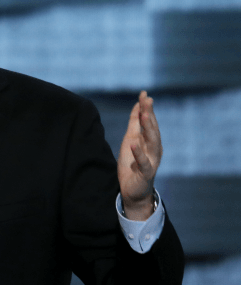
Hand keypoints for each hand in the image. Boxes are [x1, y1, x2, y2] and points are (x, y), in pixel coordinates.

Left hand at [117, 91, 161, 220]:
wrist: (133, 190)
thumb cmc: (132, 164)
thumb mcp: (131, 140)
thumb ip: (134, 124)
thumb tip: (138, 105)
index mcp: (150, 140)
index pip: (149, 121)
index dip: (146, 108)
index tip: (144, 94)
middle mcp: (154, 148)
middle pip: (153, 129)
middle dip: (150, 114)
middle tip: (147, 100)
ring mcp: (152, 160)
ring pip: (153, 143)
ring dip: (149, 129)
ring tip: (145, 116)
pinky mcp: (146, 173)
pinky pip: (144, 162)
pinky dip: (139, 153)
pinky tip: (133, 144)